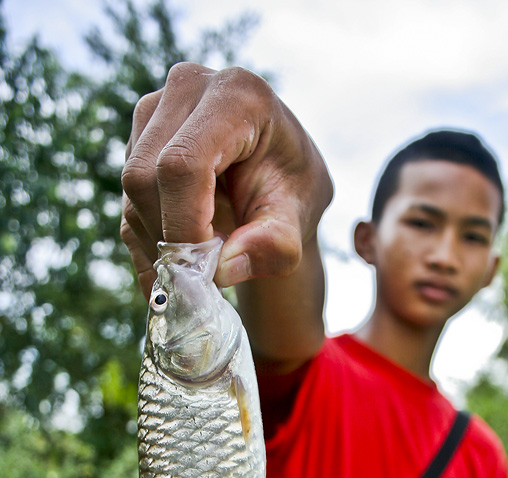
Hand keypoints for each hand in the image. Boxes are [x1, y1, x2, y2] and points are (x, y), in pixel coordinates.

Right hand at [121, 63, 332, 296]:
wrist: (278, 176)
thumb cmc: (292, 190)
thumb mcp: (298, 219)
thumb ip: (273, 246)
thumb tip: (221, 270)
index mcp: (237, 97)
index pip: (184, 163)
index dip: (186, 224)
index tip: (208, 269)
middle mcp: (187, 89)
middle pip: (145, 176)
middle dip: (171, 238)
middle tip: (205, 277)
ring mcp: (154, 111)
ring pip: (131, 193)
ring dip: (161, 244)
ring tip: (203, 264)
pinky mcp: (137, 140)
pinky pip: (127, 204)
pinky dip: (150, 245)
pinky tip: (180, 266)